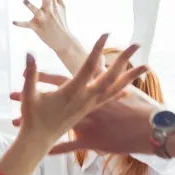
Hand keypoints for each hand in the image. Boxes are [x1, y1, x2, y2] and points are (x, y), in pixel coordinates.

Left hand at [13, 0, 81, 54]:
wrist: (63, 41)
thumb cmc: (61, 22)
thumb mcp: (63, 9)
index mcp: (54, 5)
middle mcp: (49, 11)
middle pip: (47, 1)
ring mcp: (42, 19)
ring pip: (36, 12)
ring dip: (31, 6)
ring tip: (25, 1)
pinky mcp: (36, 27)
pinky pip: (26, 25)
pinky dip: (20, 23)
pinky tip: (13, 22)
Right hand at [14, 36, 147, 148]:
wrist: (39, 140)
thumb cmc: (32, 117)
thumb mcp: (29, 94)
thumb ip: (31, 74)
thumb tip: (30, 54)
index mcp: (72, 92)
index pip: (89, 66)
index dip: (97, 49)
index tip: (105, 34)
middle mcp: (85, 98)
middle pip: (110, 76)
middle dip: (124, 59)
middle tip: (136, 44)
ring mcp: (89, 105)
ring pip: (115, 89)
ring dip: (130, 76)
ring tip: (145, 66)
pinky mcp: (88, 111)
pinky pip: (108, 100)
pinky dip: (118, 92)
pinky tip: (127, 90)